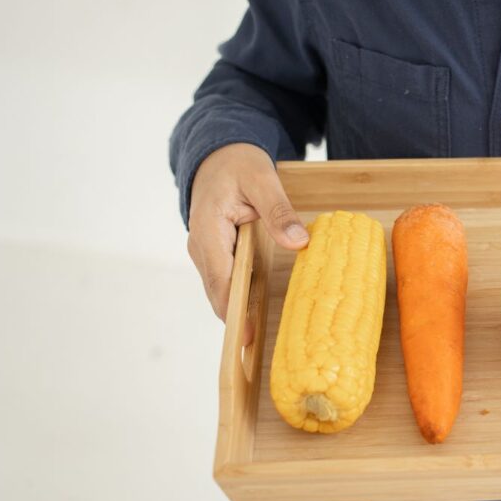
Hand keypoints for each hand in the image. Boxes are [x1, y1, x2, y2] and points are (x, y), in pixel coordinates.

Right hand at [187, 143, 308, 339]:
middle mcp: (201, 246)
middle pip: (218, 292)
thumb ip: (279, 211)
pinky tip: (259, 312)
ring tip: (260, 340)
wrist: (216, 152)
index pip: (221, 279)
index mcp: (208, 230)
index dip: (234, 310)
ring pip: (221, 289)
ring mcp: (206, 251)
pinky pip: (226, 280)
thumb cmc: (237, 163)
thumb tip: (299, 243)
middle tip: (257, 349)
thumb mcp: (262, 180)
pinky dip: (240, 296)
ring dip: (238, 311)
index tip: (248, 337)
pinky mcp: (215, 253)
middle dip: (236, 320)